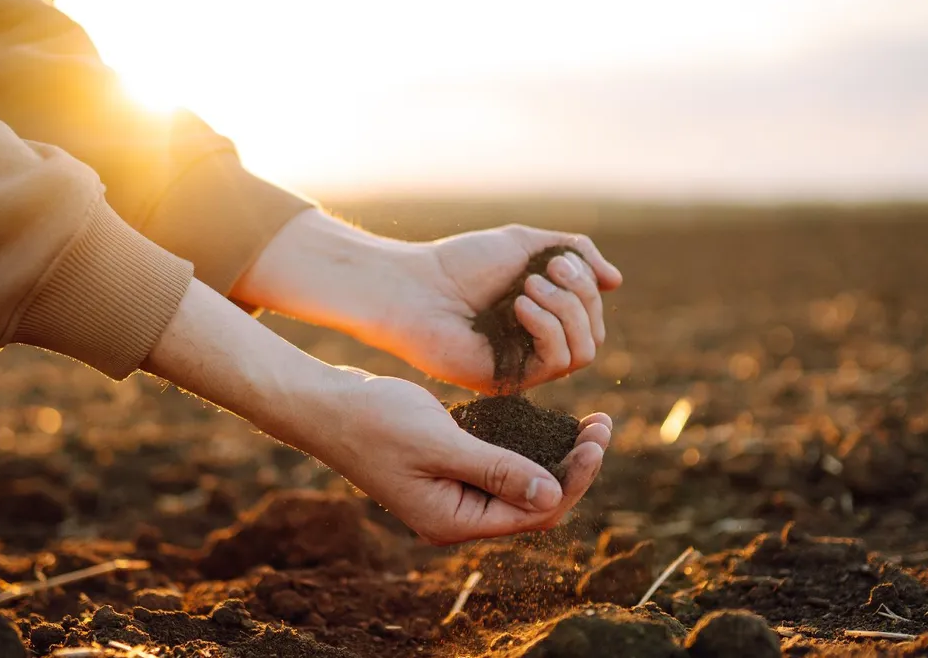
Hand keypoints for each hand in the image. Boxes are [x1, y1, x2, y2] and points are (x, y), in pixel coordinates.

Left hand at [232, 212, 622, 392]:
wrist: (414, 286)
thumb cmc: (461, 263)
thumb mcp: (526, 244)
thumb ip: (575, 253)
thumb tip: (616, 281)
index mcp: (542, 316)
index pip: (592, 313)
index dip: (586, 286)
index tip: (557, 259)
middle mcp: (537, 345)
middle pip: (594, 333)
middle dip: (580, 296)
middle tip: (546, 271)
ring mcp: (525, 366)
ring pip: (584, 351)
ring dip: (566, 311)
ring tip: (529, 287)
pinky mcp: (510, 381)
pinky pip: (556, 363)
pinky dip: (548, 328)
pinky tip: (520, 306)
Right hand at [307, 373, 611, 543]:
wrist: (325, 406)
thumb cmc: (375, 422)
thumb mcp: (439, 443)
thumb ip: (496, 470)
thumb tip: (553, 494)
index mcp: (455, 521)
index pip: (535, 512)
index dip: (574, 479)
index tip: (597, 439)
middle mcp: (458, 516)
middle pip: (535, 503)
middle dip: (574, 467)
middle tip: (603, 424)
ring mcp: (453, 494)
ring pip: (522, 484)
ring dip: (557, 456)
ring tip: (590, 423)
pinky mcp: (449, 471)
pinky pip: (501, 467)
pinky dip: (528, 447)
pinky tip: (550, 422)